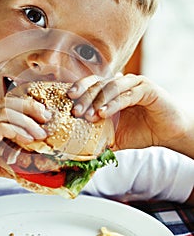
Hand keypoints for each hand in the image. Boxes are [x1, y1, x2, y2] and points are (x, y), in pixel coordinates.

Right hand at [0, 95, 50, 198]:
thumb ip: (4, 159)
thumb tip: (25, 167)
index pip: (2, 104)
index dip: (23, 106)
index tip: (40, 114)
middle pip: (6, 103)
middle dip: (30, 108)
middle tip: (46, 118)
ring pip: (5, 112)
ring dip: (27, 121)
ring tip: (40, 133)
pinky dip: (17, 131)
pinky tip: (26, 140)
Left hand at [68, 74, 188, 150]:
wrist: (169, 134)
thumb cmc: (141, 132)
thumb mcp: (114, 136)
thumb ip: (98, 139)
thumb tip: (76, 152)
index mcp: (111, 91)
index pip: (91, 83)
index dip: (79, 88)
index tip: (67, 97)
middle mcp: (121, 83)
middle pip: (98, 84)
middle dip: (85, 98)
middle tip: (76, 112)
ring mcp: (134, 83)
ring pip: (111, 87)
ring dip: (98, 100)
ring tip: (89, 115)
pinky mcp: (147, 88)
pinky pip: (127, 94)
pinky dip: (114, 103)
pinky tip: (104, 113)